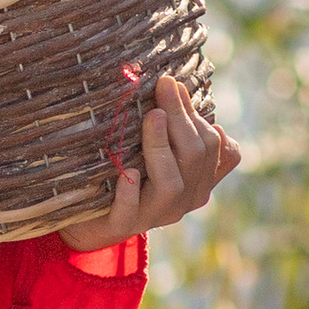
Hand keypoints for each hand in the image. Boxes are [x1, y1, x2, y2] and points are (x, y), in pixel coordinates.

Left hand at [66, 77, 241, 249]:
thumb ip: (173, 127)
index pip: (217, 148)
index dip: (197, 115)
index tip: (175, 85)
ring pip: (172, 182)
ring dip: (161, 146)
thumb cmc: (128, 174)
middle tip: (164, 86)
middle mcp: (184, 199)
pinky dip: (130, 191)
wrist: (91, 221)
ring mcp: (155, 215)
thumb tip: (174, 82)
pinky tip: (128, 171)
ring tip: (153, 117)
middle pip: (196, 156)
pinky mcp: (123, 226)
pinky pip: (131, 210)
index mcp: (199, 179)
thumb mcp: (156, 148)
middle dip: (181, 117)